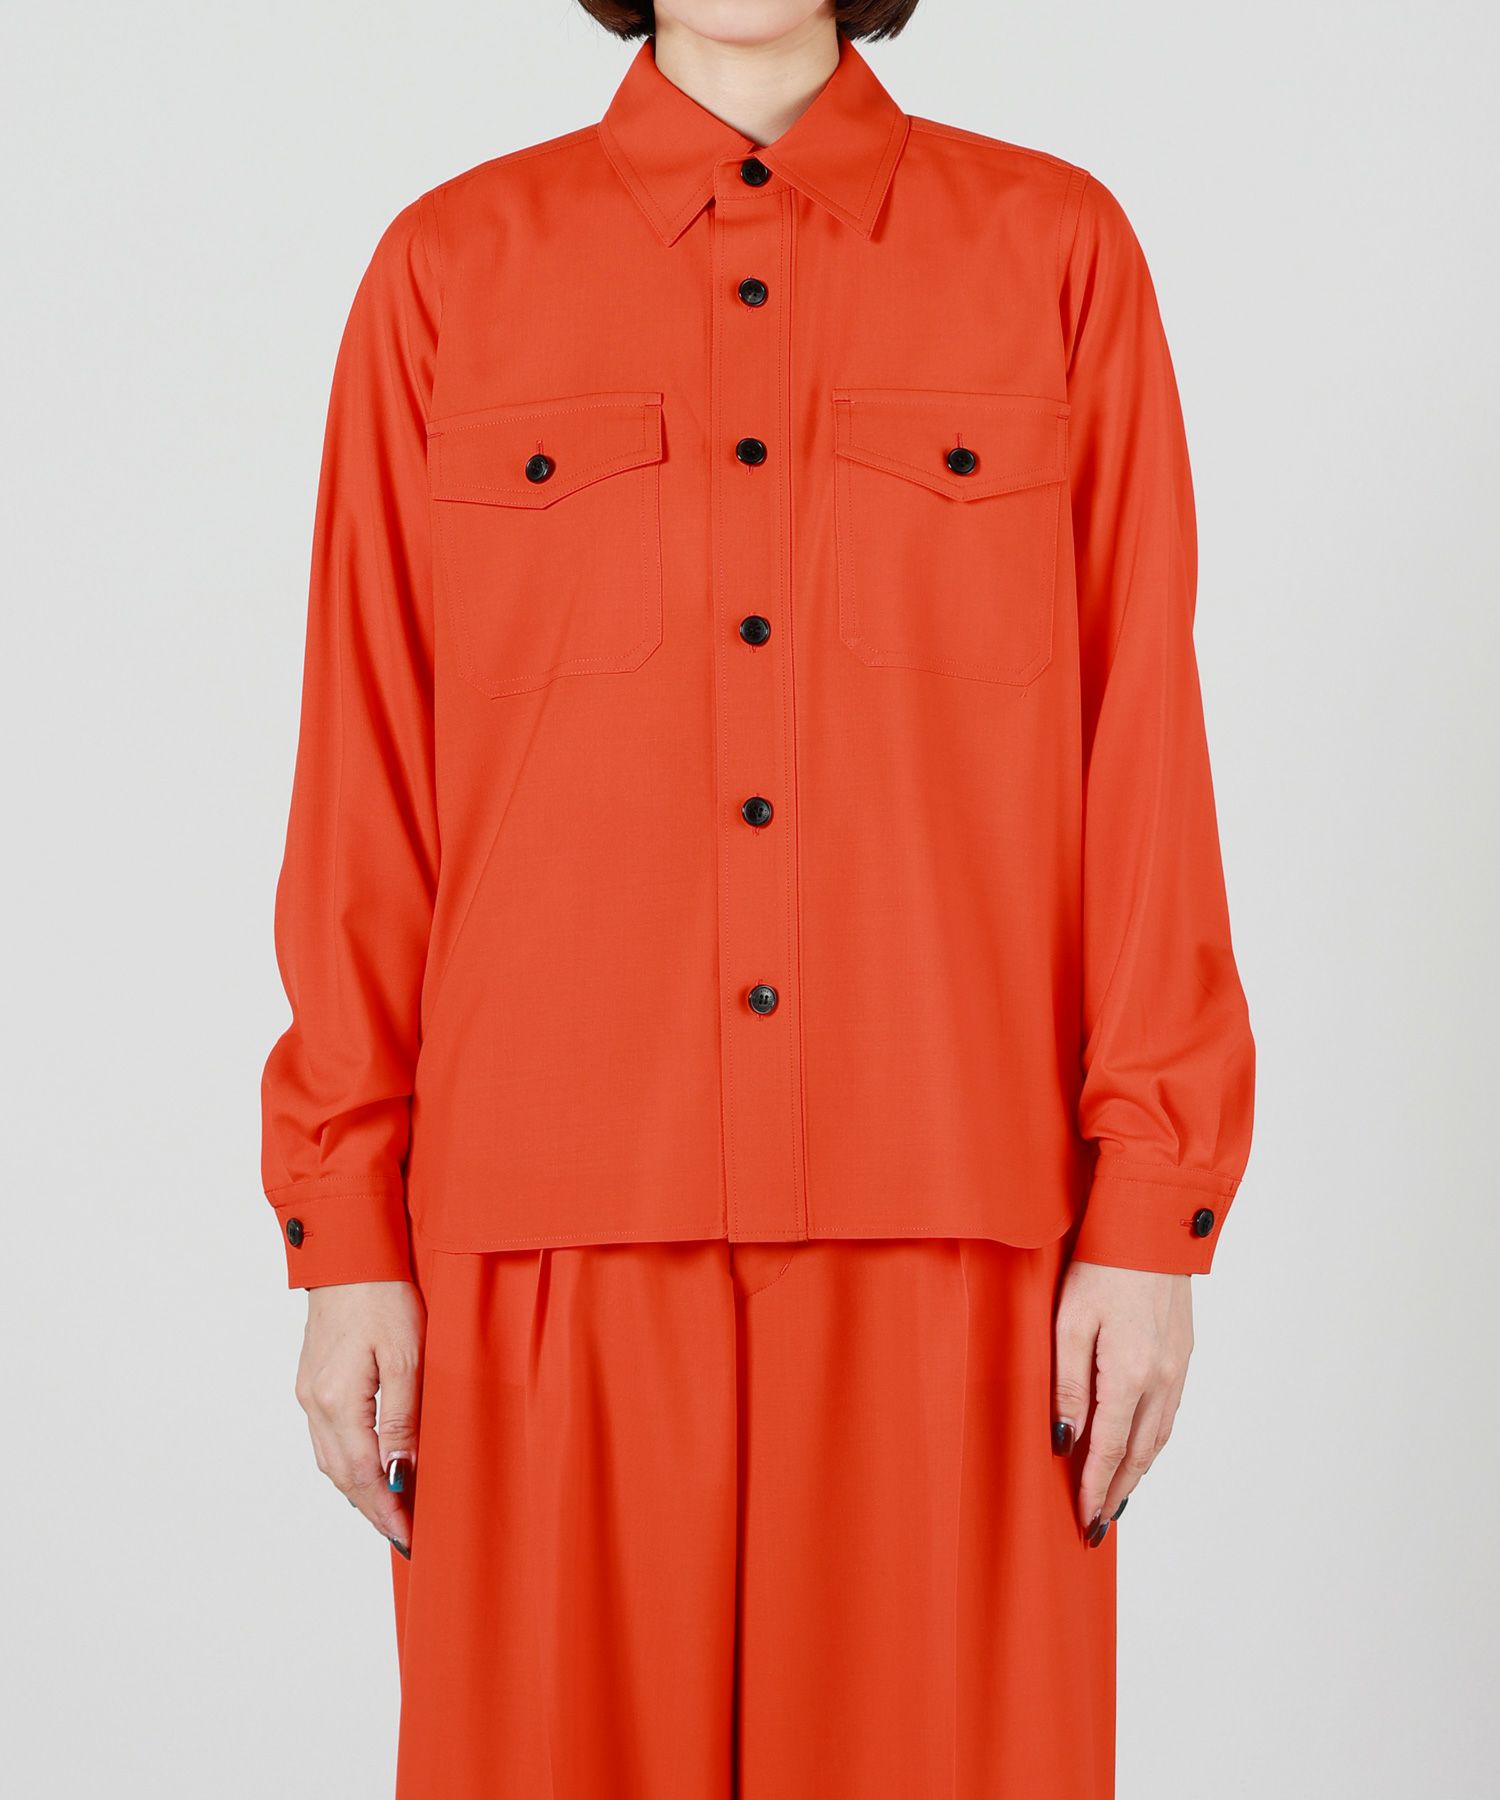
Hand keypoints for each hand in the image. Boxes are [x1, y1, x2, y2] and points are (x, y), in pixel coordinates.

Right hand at [294, 1280, 424, 1555]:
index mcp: (336, 1400)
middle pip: (340, 1475)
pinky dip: (347, 1462)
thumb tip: (402, 1473)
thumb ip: (402, 1419)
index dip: (386, 1509)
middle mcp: (314, 1402)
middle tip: (402, 1536)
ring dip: (358, 1489)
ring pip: (329, 1460)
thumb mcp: (407, 1357)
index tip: (409, 1538)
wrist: (349, 1256)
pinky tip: (368, 1468)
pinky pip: (326, 1438)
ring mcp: (308, 1392)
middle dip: (371, 1508)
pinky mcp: (311, 1382)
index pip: (361, 1474)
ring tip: (390, 1511)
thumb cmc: (383, 1296)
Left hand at [1053, 1260, 1193, 1541]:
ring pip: (1158, 1438)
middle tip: (1099, 1524)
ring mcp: (1178, 1368)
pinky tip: (1141, 1448)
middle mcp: (1160, 1379)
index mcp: (1128, 1374)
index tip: (1085, 1521)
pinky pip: (1170, 1414)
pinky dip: (1154, 1441)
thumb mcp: (1069, 1322)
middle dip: (1118, 1492)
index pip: (1108, 1449)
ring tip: (1118, 1497)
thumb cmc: (1101, 1266)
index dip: (1095, 1488)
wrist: (1150, 1227)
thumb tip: (1065, 1440)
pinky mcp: (1184, 1354)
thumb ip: (1068, 1385)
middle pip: (1138, 1453)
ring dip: (1138, 1472)